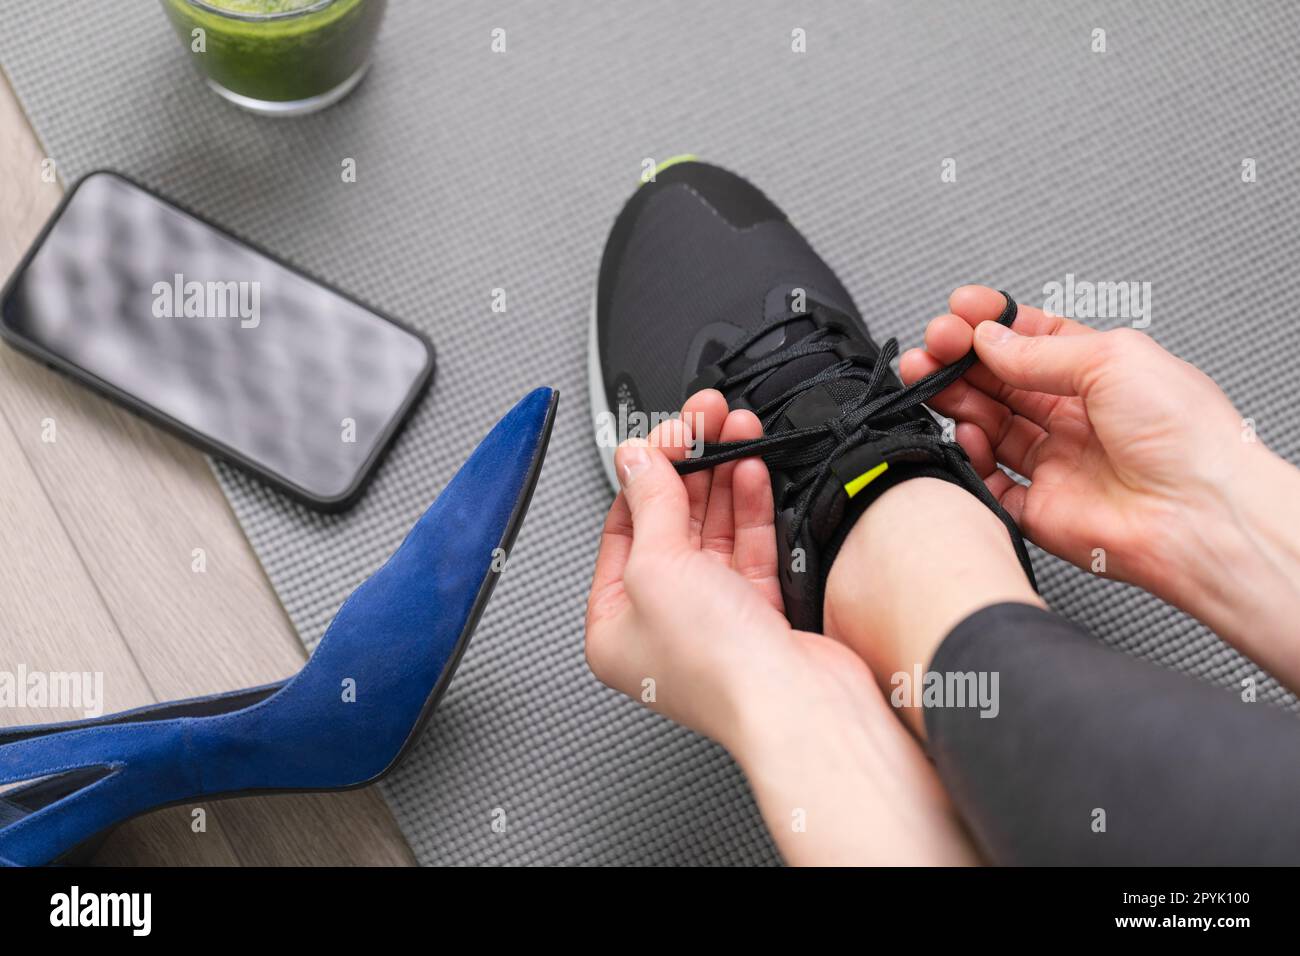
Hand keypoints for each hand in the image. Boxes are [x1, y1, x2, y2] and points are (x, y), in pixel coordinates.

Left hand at [585, 390, 977, 864]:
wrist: (797, 705)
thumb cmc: (719, 667)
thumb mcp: (658, 566)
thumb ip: (651, 503)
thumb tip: (639, 458)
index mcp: (616, 623)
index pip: (623, 527)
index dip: (644, 473)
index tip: (665, 433)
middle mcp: (662, 624)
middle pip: (670, 524)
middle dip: (689, 466)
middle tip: (704, 420)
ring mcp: (713, 619)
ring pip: (713, 530)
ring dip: (723, 476)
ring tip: (734, 431)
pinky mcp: (760, 614)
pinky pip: (748, 547)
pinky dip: (751, 505)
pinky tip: (751, 470)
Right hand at [901, 285, 1299, 687]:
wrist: (1201, 513)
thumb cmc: (1186, 436)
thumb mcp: (1111, 359)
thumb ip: (1039, 351)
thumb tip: (989, 338)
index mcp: (1101, 375)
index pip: (1032, 340)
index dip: (992, 324)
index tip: (960, 312)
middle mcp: (1077, 418)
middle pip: (1002, 381)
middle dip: (961, 359)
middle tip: (933, 347)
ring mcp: (1057, 462)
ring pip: (990, 425)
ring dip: (956, 400)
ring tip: (930, 381)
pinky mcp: (1040, 508)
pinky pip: (990, 482)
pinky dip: (972, 458)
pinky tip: (971, 436)